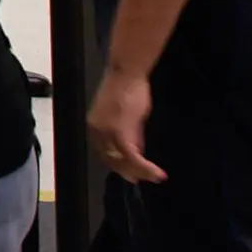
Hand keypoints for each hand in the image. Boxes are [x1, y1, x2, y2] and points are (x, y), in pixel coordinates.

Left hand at [87, 68, 165, 182]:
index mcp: (94, 126)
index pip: (104, 153)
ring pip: (122, 162)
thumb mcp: (127, 115)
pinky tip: (156, 172)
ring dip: (140, 172)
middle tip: (145, 179)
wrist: (127, 73)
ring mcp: (106, 133)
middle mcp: (96, 131)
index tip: (133, 174)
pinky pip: (132, 157)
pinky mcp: (119, 132)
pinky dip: (145, 167)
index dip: (119, 165)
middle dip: (129, 172)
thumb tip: (137, 149)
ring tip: (156, 177)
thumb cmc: (129, 89)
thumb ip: (130, 133)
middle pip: (111, 161)